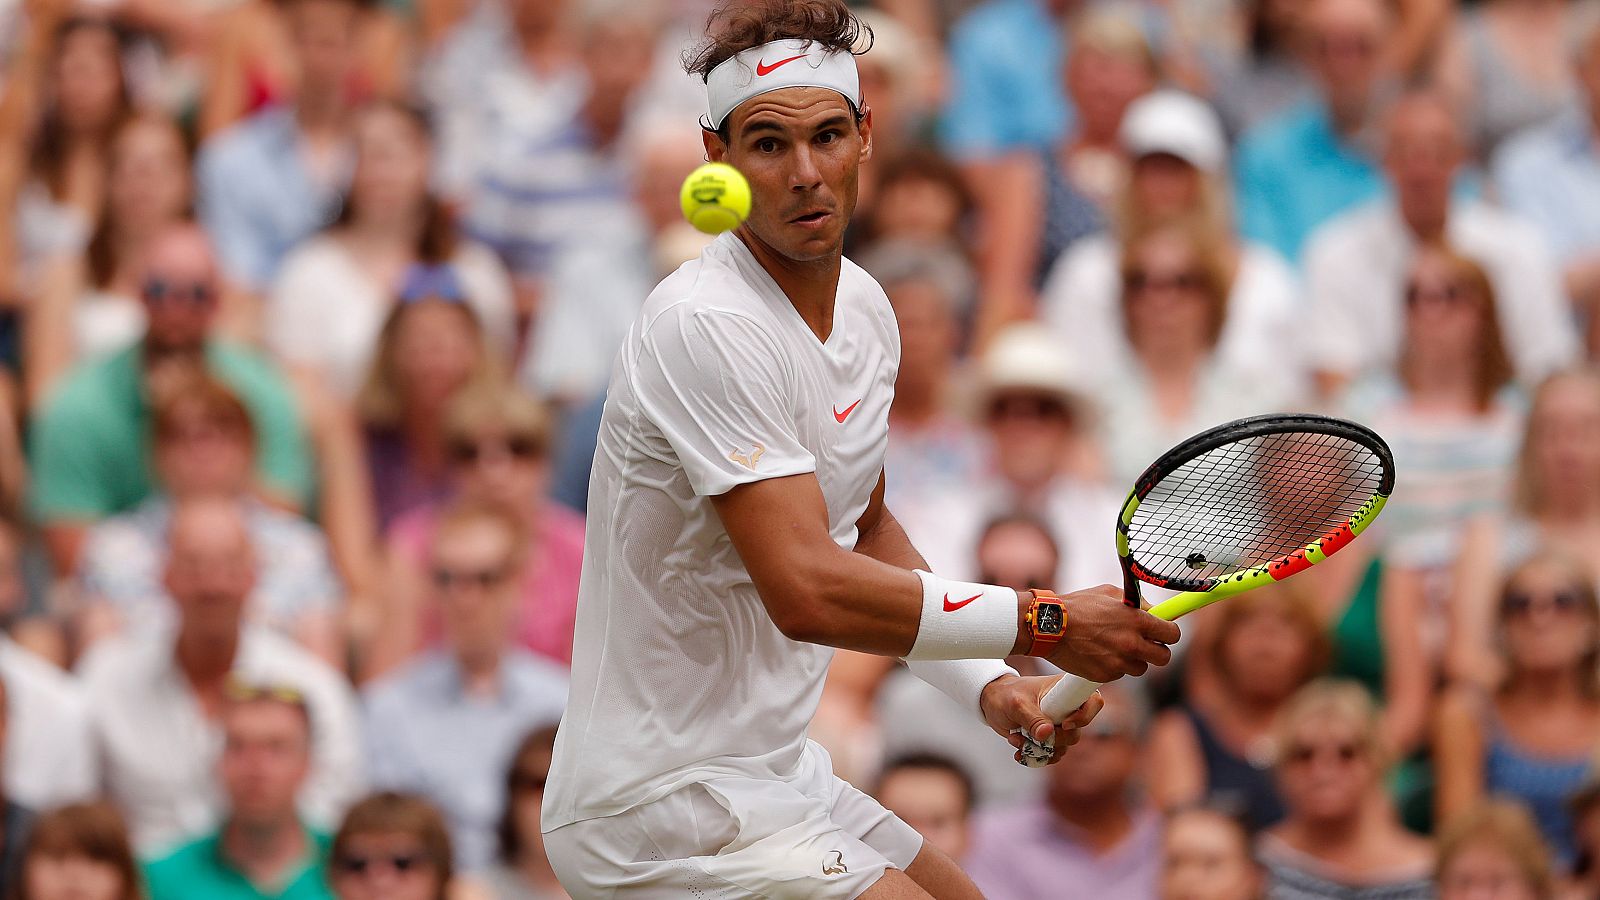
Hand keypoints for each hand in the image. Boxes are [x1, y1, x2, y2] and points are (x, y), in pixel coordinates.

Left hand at [980, 674, 1104, 764]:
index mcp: (1065, 690)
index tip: (1063, 724)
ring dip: (1040, 749)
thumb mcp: (1016, 704)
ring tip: (1017, 739)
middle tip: (1032, 736)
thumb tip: (1048, 734)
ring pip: (1063, 747)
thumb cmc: (1005, 695)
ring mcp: (1058, 724)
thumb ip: (1032, 718)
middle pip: (1076, 732)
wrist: (991, 702)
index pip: (1093, 701)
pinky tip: (1018, 750)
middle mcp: (1066, 708)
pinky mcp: (1049, 738)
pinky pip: (1051, 755)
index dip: (1084, 716)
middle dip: (1053, 740)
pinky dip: (1036, 757)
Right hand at [1043, 584, 1179, 681]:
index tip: (1164, 632)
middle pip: (1164, 657)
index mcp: (1136, 620)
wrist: (1049, 626)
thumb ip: (1136, 603)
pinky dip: (1114, 666)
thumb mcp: (1109, 593)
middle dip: (1157, 650)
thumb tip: (1155, 612)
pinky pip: (1120, 674)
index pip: (1172, 634)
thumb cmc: (1078, 605)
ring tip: (1115, 647)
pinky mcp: (1105, 676)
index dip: (1169, 633)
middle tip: (1145, 643)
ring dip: (1133, 659)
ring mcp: (1118, 662)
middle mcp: (1131, 643)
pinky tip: (1099, 653)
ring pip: (1141, 668)